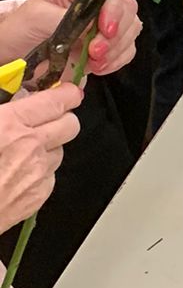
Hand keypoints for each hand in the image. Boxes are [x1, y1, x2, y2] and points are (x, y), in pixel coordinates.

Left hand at [0, 0, 141, 80]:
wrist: (17, 56)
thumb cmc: (22, 30)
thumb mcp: (36, 17)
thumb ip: (65, 18)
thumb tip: (93, 28)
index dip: (112, 7)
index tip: (105, 29)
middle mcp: (95, 0)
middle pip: (127, 8)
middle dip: (116, 33)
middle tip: (96, 51)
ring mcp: (104, 23)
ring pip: (131, 30)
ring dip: (116, 49)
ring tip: (93, 62)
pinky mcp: (108, 44)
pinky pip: (127, 50)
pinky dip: (117, 61)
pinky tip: (98, 66)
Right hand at [0, 86, 82, 234]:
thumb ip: (2, 112)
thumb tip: (16, 103)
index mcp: (10, 124)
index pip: (56, 101)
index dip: (67, 93)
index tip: (68, 91)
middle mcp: (30, 147)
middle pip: (70, 125)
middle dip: (64, 117)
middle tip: (49, 117)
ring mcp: (37, 174)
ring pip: (60, 151)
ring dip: (49, 146)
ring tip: (26, 148)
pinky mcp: (37, 196)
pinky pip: (50, 175)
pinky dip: (40, 171)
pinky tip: (19, 171)